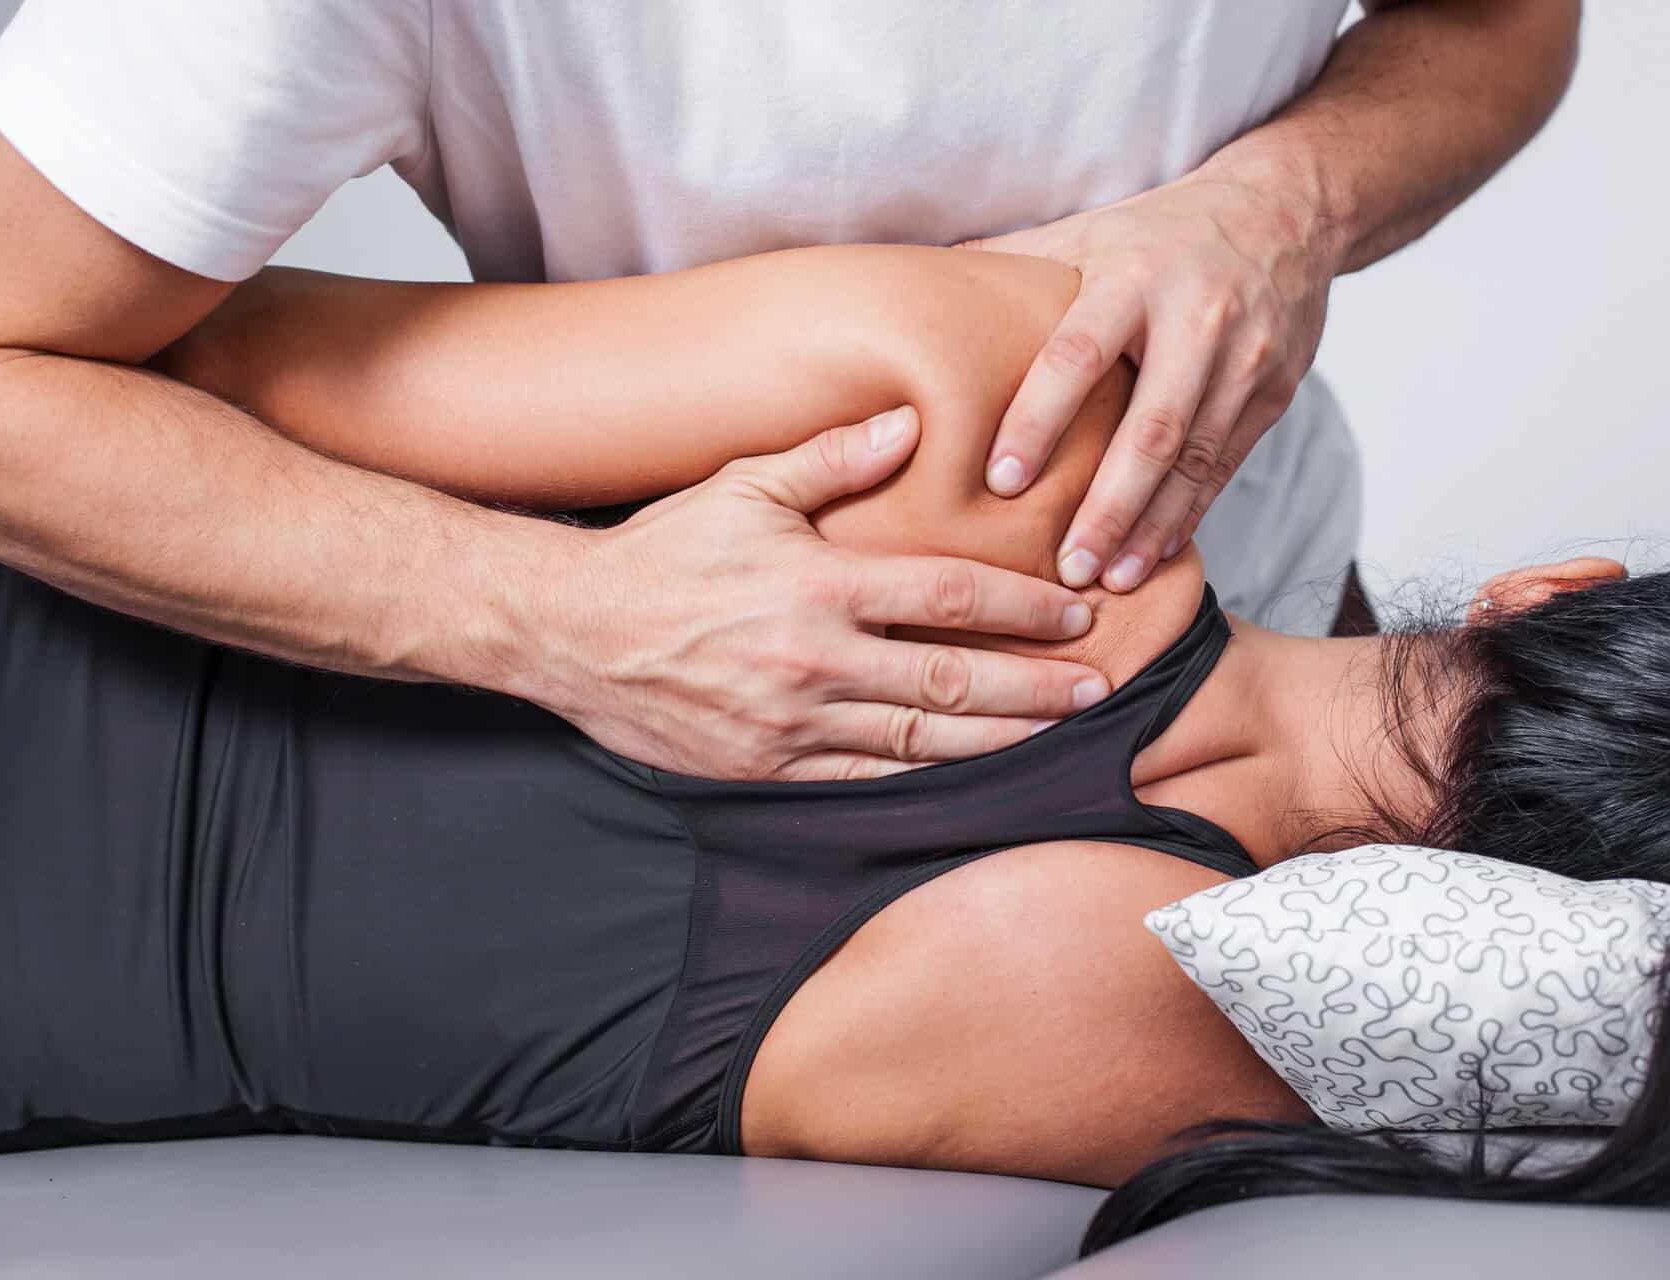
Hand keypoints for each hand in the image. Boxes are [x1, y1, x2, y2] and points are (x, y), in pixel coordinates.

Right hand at [551, 407, 1110, 780]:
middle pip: (955, 678)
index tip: (1076, 608)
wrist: (568, 631)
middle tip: (1100, 685)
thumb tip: (910, 423)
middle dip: (1038, 684)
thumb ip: (833, 457)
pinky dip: (928, 780)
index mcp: (819, 583)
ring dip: (1001, 738)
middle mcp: (816, 660)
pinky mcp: (769, 769)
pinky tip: (975, 776)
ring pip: (923, 740)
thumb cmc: (659, 553)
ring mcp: (794, 723)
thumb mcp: (742, 485)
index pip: (950, 594)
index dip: (1024, 604)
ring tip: (1060, 733)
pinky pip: (868, 782)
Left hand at [964, 165, 1338, 592]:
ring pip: (1194, 460)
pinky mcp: (1275, 393)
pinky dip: (1190, 516)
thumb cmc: (1157, 233)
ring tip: (1110, 582)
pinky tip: (1155, 556)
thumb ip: (1010, 269)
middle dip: (1107, 507)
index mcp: (1133, 277)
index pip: (1077, 356)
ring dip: (1150, 528)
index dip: (1038, 421)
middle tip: (1065, 567)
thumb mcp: (1086, 234)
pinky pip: (1226, 466)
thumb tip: (912, 293)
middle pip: (1150, 429)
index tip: (1001, 482)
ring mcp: (1245, 360)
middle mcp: (1196, 319)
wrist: (1282, 212)